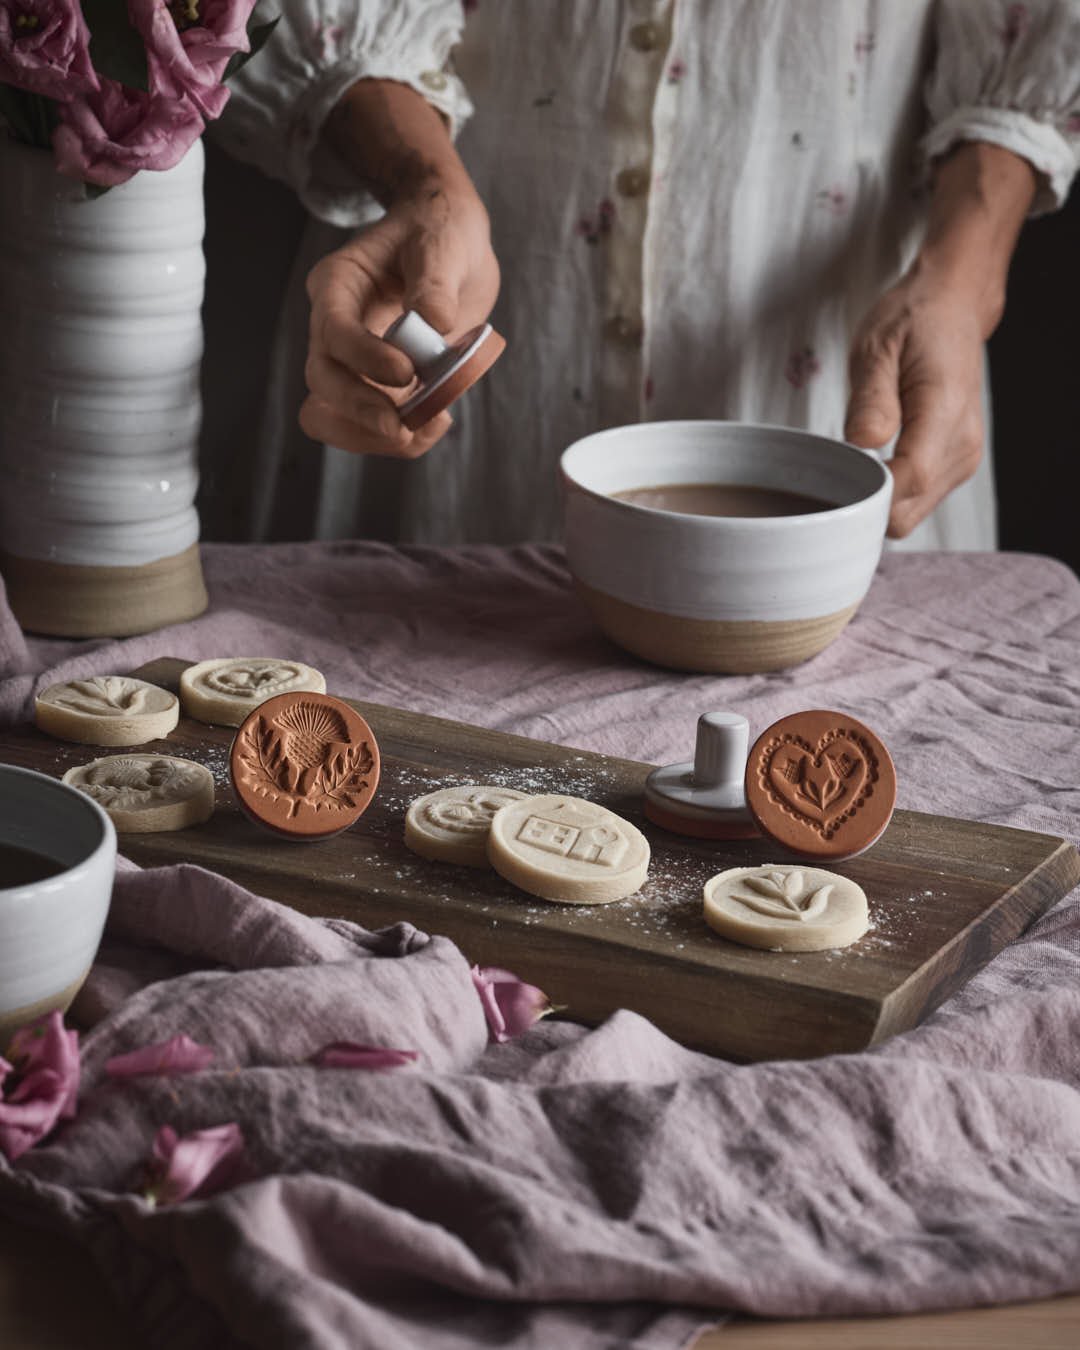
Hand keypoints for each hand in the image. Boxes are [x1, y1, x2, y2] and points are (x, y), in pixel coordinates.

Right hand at [300, 184, 499, 458]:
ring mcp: (352, 362)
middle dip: (359, 410)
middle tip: (406, 428)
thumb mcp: (443, 242)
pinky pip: (370, 428)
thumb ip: (436, 281)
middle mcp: (334, 328)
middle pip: (322, 381)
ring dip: (375, 436)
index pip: (333, 331)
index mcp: (338, 285)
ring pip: (333, 417)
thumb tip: (434, 322)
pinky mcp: (376, 386)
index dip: (363, 359)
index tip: (407, 373)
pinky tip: (437, 420)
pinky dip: (401, 439)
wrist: (449, 241)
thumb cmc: (439, 230)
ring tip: (429, 426)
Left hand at [844, 268, 984, 537]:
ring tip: (853, 460)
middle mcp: (963, 447)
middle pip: (906, 513)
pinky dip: (888, 494)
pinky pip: (915, 501)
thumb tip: (864, 441)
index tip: (828, 482)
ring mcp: (963, 460)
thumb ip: (871, 399)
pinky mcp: (954, 466)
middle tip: (832, 471)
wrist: (951, 308)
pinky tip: (871, 463)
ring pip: (909, 515)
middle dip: (864, 505)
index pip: (909, 480)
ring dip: (875, 501)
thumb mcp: (877, 348)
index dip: (865, 494)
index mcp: (945, 413)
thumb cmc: (912, 323)